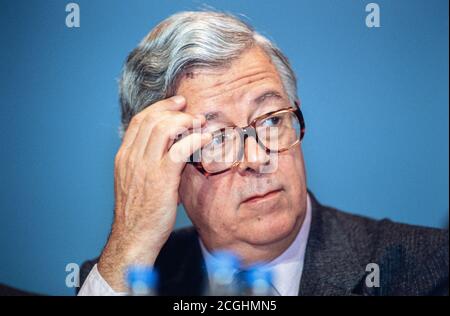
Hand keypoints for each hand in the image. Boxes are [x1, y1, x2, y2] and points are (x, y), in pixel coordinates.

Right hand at [97, 95, 209, 290]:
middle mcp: (132, 157)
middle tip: (189, 109)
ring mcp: (145, 167)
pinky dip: (195, 139)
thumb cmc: (139, 213)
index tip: (175, 105)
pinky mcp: (161, 178)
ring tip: (199, 124)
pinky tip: (206, 139)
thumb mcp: (136, 182)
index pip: (139, 121)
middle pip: (151, 119)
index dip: (159, 108)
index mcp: (124, 157)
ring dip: (185, 121)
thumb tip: (171, 150)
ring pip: (164, 128)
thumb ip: (148, 163)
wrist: (133, 237)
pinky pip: (179, 149)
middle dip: (173, 109)